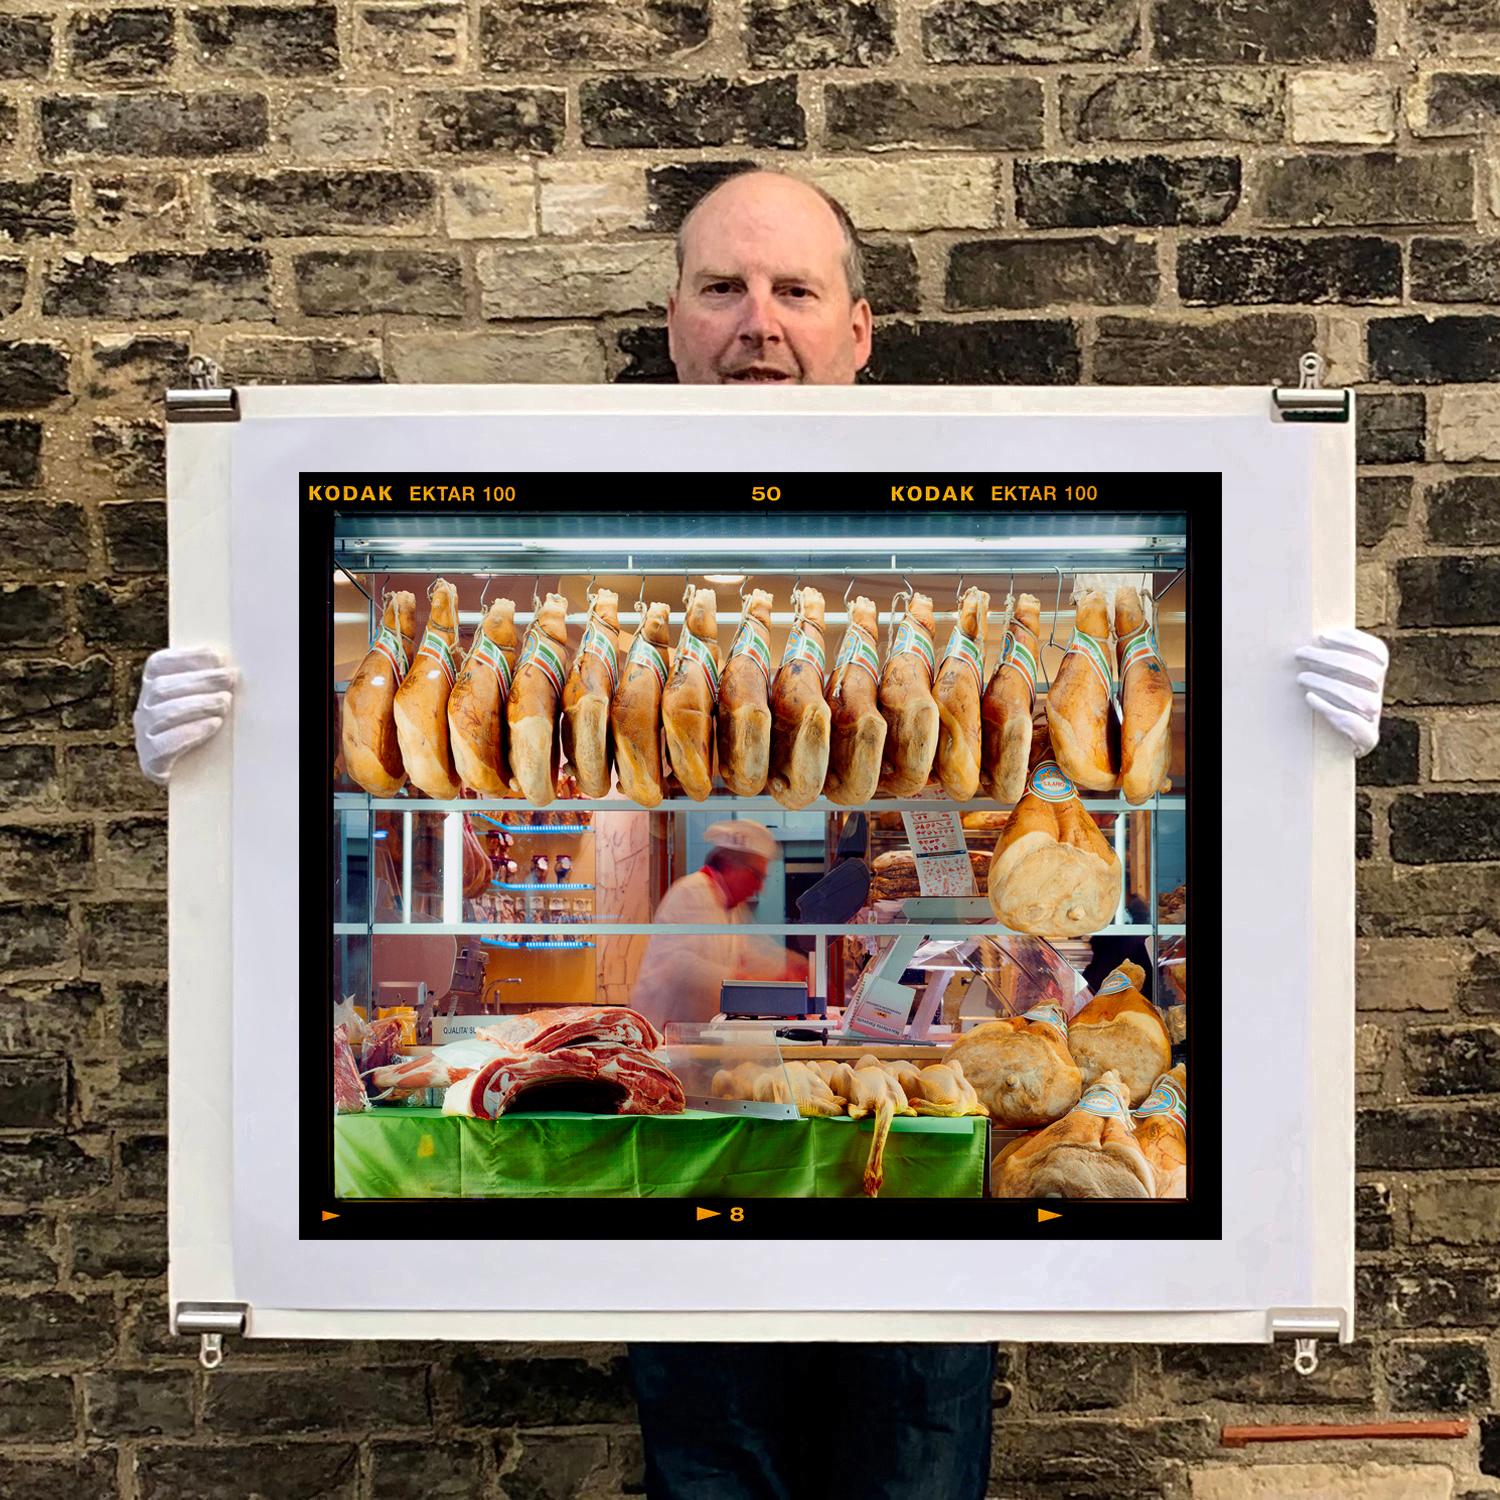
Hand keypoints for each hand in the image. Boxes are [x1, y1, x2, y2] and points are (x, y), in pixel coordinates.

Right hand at [133, 647, 234, 785]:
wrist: (193, 779)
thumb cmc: (204, 733)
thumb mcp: (205, 705)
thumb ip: (210, 686)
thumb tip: (231, 669)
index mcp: (152, 689)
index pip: (158, 665)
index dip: (184, 657)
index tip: (215, 656)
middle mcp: (143, 710)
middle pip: (162, 688)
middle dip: (200, 681)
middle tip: (229, 679)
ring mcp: (143, 735)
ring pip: (162, 713)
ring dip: (197, 704)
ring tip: (224, 703)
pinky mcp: (150, 762)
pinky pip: (163, 744)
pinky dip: (191, 731)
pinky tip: (213, 725)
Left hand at [1295, 628, 1387, 757]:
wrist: (1334, 744)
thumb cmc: (1328, 700)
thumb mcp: (1332, 677)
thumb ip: (1329, 659)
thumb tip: (1312, 638)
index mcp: (1377, 674)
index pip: (1377, 652)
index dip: (1353, 641)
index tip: (1323, 637)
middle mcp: (1380, 693)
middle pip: (1366, 671)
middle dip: (1331, 658)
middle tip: (1300, 653)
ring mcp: (1376, 716)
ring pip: (1360, 696)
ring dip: (1328, 684)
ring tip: (1301, 677)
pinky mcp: (1367, 738)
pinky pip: (1353, 722)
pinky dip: (1330, 708)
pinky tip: (1309, 698)